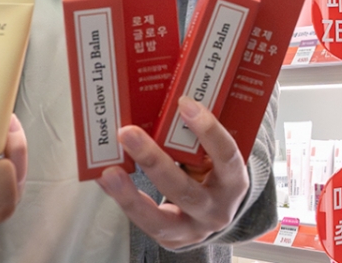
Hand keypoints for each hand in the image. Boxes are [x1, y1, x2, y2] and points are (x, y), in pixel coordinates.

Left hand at [98, 96, 248, 249]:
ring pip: (158, 217)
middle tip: (128, 133)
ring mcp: (193, 230)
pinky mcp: (170, 240)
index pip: (226, 155)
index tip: (184, 103)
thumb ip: (199, 138)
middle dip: (153, 160)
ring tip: (108, 171)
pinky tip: (107, 180)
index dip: (208, 130)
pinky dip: (124, 199)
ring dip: (129, 193)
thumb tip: (168, 101)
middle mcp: (216, 210)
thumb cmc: (215, 173)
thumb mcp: (217, 156)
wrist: (219, 210)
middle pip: (185, 189)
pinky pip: (143, 221)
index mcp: (235, 182)